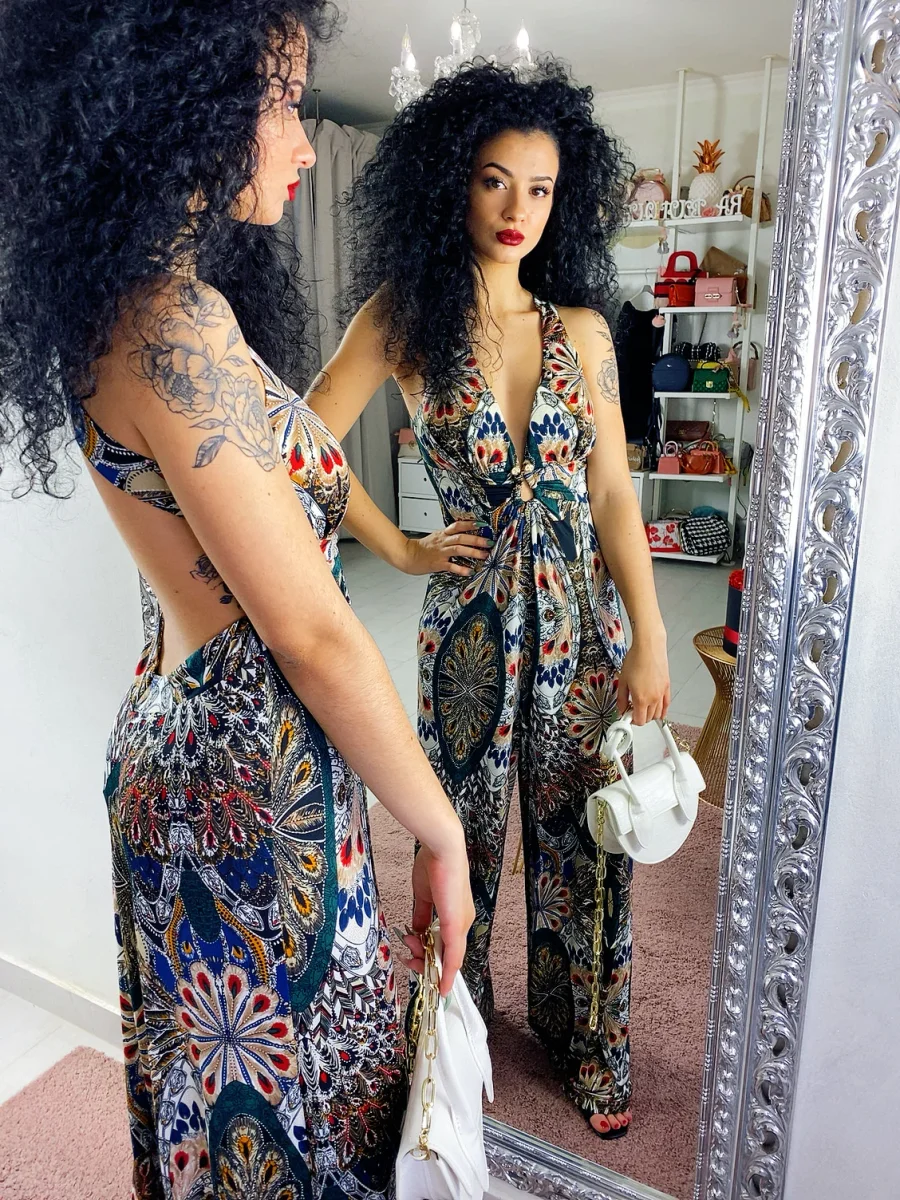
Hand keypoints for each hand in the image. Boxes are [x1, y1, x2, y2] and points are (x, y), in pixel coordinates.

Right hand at [403, 521, 492, 576]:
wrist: (407, 555)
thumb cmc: (422, 548)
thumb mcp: (436, 538)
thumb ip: (449, 537)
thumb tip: (465, 536)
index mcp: (443, 534)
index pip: (457, 526)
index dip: (469, 524)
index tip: (482, 523)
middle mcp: (443, 542)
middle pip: (461, 537)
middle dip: (477, 540)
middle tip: (489, 542)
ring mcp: (440, 553)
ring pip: (458, 549)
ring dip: (473, 552)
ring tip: (484, 555)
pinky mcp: (438, 564)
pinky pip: (451, 566)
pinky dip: (461, 568)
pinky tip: (469, 571)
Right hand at [403, 832, 474, 997]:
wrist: (442, 849)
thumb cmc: (433, 865)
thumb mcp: (424, 895)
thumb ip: (422, 916)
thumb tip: (416, 932)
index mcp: (456, 913)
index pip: (446, 944)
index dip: (431, 955)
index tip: (415, 958)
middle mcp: (462, 921)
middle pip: (446, 954)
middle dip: (425, 961)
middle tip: (408, 957)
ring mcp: (461, 924)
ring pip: (448, 957)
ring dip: (427, 962)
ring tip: (410, 952)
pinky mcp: (456, 925)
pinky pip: (454, 955)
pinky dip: (448, 972)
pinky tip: (442, 986)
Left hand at [618, 628, 669, 725]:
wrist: (649, 647)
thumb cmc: (636, 659)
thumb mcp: (623, 680)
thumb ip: (621, 699)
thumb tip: (621, 709)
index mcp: (641, 698)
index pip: (639, 721)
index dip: (631, 720)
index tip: (626, 715)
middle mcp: (653, 698)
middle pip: (648, 718)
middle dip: (639, 717)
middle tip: (631, 709)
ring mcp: (662, 693)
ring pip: (658, 714)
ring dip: (649, 714)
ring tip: (641, 705)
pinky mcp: (667, 687)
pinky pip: (666, 705)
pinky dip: (662, 710)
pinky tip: (657, 710)